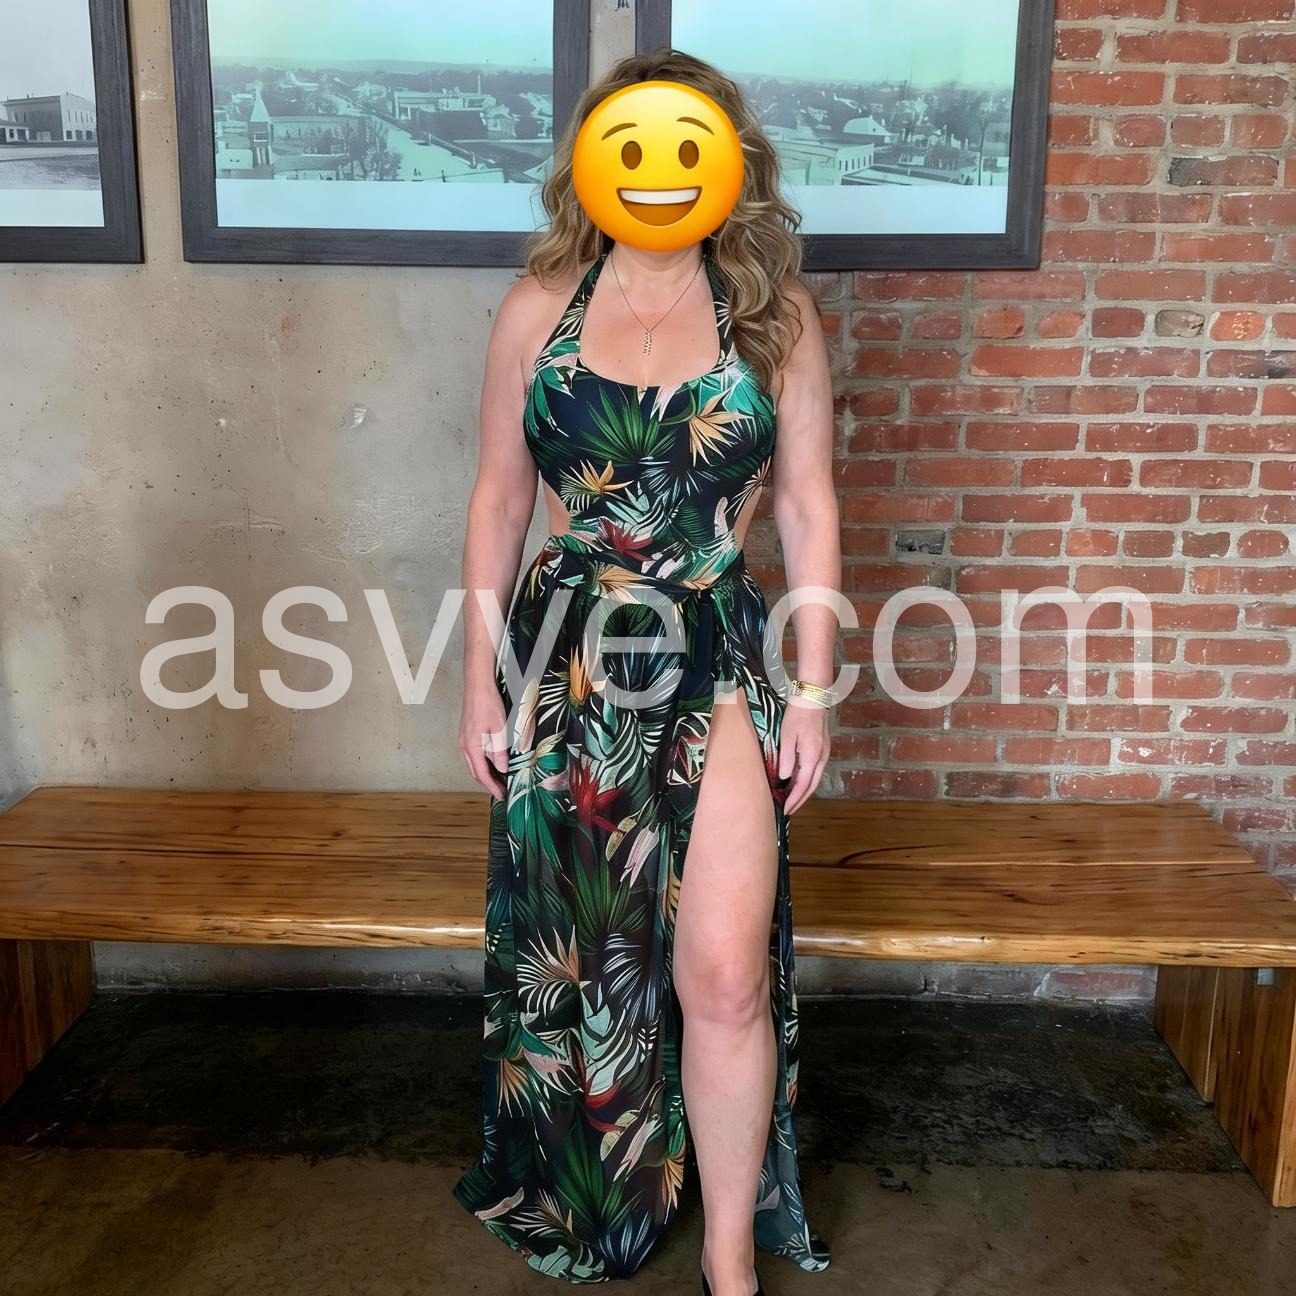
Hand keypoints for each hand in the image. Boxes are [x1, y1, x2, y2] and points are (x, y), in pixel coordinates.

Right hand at [459, 683, 508, 798]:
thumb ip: (499, 751)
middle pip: (475, 771)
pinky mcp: (466, 733)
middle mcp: (464, 745)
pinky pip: (473, 754)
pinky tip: (492, 762)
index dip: (492, 786)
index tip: (501, 795)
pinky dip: (482, 762)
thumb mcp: (499, 729)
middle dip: (487, 783)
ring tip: (499, 779)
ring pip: (473, 763)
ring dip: (485, 773)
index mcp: (472, 746)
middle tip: (501, 790)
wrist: (477, 685)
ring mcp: (463, 739)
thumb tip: (501, 769)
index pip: (481, 774)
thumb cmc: (488, 704)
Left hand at [777, 700, 829, 814]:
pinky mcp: (823, 749)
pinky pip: (815, 770)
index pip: (803, 785)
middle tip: (788, 809)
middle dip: (800, 800)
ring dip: (803, 790)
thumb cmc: (798, 715)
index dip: (794, 799)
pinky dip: (806, 779)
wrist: (813, 698)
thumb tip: (785, 779)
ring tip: (790, 798)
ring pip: (814, 779)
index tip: (785, 809)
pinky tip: (796, 780)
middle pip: (812, 786)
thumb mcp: (787, 737)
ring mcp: (824, 753)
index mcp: (813, 756)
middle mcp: (822, 758)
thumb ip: (787, 759)